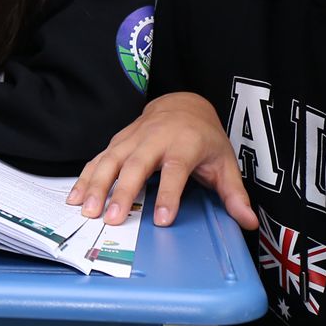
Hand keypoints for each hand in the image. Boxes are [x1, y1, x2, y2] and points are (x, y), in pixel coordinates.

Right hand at [66, 92, 256, 230]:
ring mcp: (134, 137)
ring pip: (112, 159)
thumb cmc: (205, 138)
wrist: (183, 104)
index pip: (176, 170)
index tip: (162, 219)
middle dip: (122, 191)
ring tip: (86, 210)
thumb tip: (249, 221)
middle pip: (137, 164)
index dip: (170, 194)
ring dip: (97, 184)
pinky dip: (85, 176)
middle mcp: (156, 138)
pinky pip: (99, 157)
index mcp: (184, 144)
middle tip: (112, 219)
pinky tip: (75, 195)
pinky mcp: (119, 139)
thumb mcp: (225, 163)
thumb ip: (234, 193)